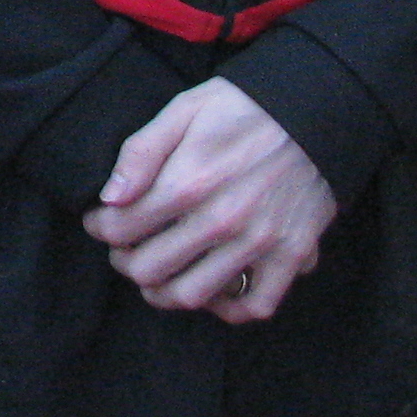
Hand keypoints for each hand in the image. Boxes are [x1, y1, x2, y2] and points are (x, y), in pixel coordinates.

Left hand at [82, 77, 337, 322]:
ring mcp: (258, 243)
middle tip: (125, 249)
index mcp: (188, 182)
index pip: (121, 227)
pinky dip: (228, 309)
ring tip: (157, 276)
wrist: (316, 111)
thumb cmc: (244, 108)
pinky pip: (255, 305)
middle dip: (125, 261)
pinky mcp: (291, 256)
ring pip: (193, 295)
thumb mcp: (184, 110)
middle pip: (149, 268)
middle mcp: (221, 221)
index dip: (100, 227)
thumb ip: (141, 152)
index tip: (100, 221)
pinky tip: (211, 289)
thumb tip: (110, 197)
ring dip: (163, 292)